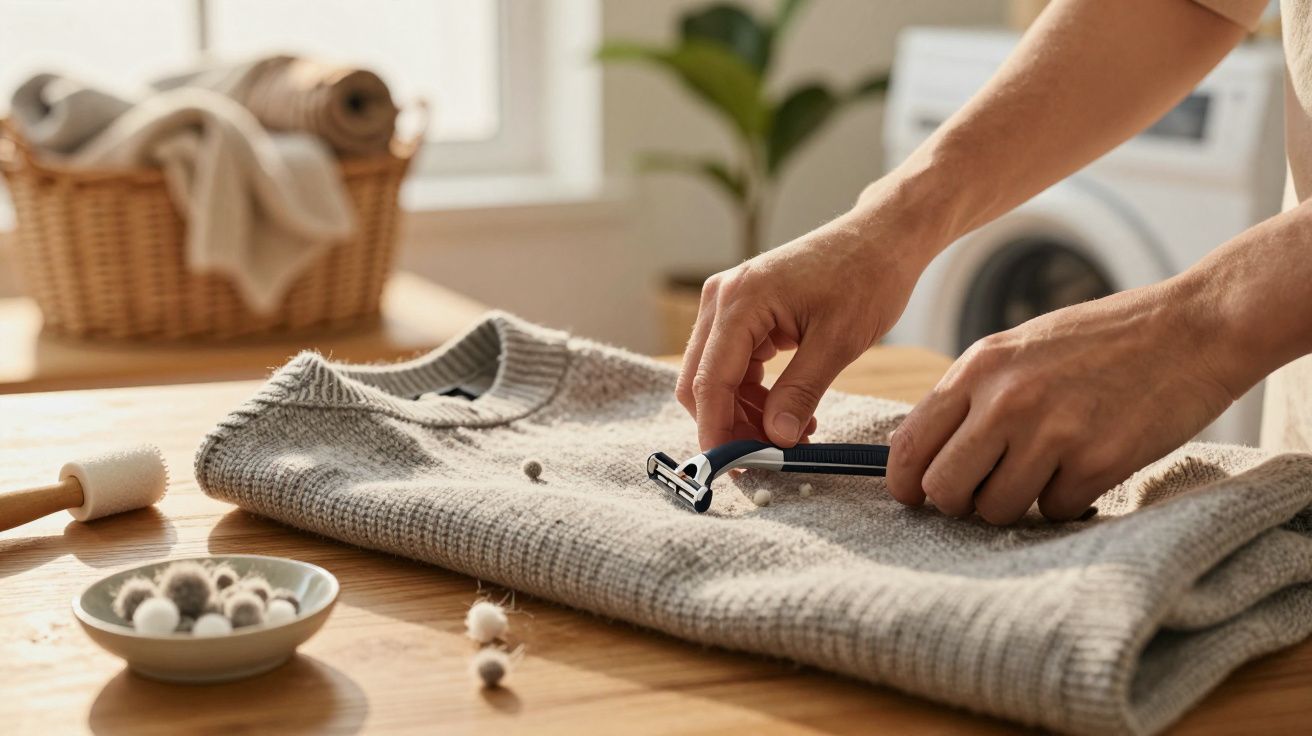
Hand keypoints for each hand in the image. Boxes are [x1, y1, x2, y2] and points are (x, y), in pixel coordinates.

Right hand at [676, 199, 929, 450]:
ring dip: (745, 413)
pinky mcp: (743, 311)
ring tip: (793, 433)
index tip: (735, 467)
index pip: (710, 381)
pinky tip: (789, 410)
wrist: (882, 237)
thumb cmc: (867, 277)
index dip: (717, 430)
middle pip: (700, 381)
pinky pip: (733, 365)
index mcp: (740, 300)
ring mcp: (729, 303)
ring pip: (715, 377)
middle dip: (729, 424)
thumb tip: (775, 439)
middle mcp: (723, 298)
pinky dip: (754, 395)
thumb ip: (801, 393)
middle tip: (769, 457)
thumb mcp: (838, 342)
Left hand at [885, 281, 1237, 523]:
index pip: (909, 445)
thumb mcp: (1020, 350)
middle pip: (944, 490)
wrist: (1192, 329)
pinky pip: (1054, 512)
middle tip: (986, 492)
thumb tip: (928, 453)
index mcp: (978, 368)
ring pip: (996, 511)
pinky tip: (1088, 464)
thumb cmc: (1102, 342)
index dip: (906, 484)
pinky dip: (1067, 500)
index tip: (917, 497)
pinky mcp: (1096, 462)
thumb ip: (973, 396)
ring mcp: (1051, 433)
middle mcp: (1006, 400)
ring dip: (1018, 504)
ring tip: (1047, 469)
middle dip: (959, 503)